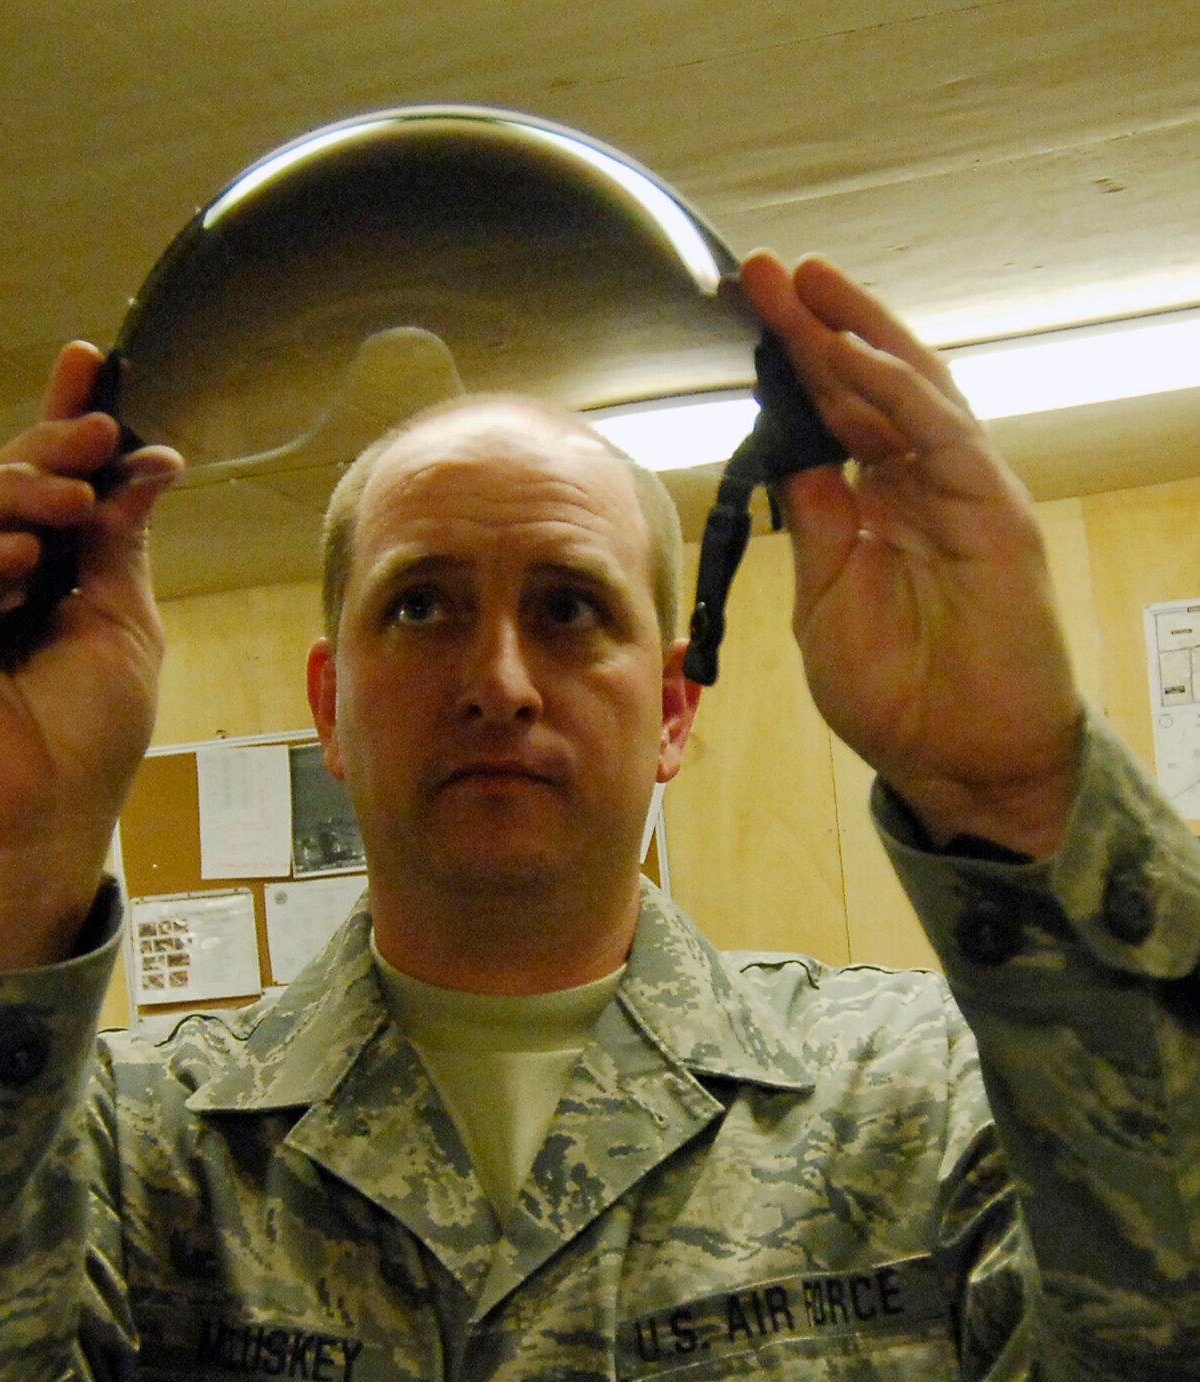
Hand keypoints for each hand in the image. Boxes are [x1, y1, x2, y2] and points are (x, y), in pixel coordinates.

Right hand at [0, 344, 180, 967]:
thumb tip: (146, 460)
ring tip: (70, 502)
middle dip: (50, 445)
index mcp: (31, 571)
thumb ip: (119, 542)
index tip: (95, 363)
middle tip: (97, 427)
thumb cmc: (85, 742)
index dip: (62, 420)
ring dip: (19, 490)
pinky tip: (21, 561)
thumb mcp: (122, 624)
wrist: (41, 822)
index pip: (42, 480)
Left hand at [739, 251, 1082, 857]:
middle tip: (761, 269)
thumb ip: (813, 529)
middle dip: (813, 325)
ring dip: (855, 332)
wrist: (959, 758)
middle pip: (864, 384)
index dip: (790, 366)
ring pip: (908, 388)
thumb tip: (789, 459)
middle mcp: (920, 483)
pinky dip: (895, 391)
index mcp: (876, 504)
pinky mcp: (994, 509)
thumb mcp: (825, 602)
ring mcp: (961, 489)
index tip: (742, 319)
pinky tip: (850, 354)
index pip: (831, 415)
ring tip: (804, 281)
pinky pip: (942, 434)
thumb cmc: (896, 696)